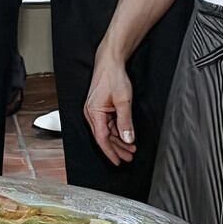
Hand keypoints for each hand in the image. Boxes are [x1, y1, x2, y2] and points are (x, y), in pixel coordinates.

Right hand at [84, 51, 136, 165]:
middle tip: (129, 157)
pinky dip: (117, 131)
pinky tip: (125, 135)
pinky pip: (107, 124)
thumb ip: (125, 122)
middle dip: (117, 148)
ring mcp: (95, 110)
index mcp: (93, 113)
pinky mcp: (100, 107)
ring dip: (118, 140)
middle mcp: (91, 113)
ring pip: (106, 131)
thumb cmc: (113, 77)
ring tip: (131, 148)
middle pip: (104, 137)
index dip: (111, 153)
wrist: (110, 61)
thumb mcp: (123, 101)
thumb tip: (128, 139)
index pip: (102, 139)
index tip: (119, 162)